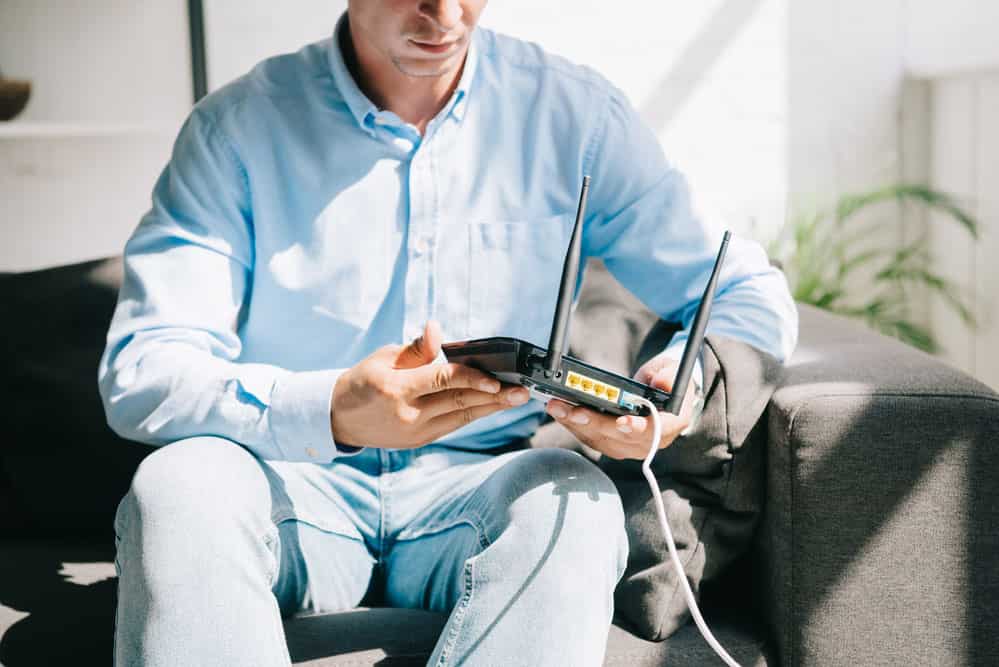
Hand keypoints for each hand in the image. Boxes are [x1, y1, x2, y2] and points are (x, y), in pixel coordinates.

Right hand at [331, 321, 528, 447]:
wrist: (339, 418)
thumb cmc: (362, 380)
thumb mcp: (383, 357)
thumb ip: (415, 349)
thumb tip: (436, 330)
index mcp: (397, 388)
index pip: (443, 381)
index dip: (473, 379)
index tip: (498, 380)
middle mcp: (409, 414)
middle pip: (459, 403)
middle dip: (494, 397)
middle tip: (522, 392)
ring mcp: (415, 432)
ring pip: (461, 417)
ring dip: (491, 408)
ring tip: (516, 400)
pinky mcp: (420, 441)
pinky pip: (453, 424)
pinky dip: (473, 414)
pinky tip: (492, 406)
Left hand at [544, 354, 696, 459]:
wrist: (660, 393)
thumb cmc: (665, 381)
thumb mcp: (672, 370)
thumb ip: (668, 376)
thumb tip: (661, 382)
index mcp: (670, 424)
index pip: (655, 431)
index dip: (638, 428)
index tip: (622, 422)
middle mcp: (649, 441)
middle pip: (619, 437)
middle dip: (594, 423)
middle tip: (573, 410)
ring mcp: (628, 446)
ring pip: (600, 439)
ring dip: (575, 424)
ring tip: (557, 407)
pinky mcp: (611, 443)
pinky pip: (590, 437)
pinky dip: (573, 424)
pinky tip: (559, 410)